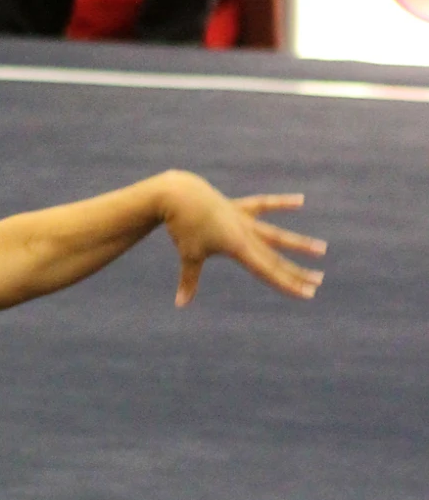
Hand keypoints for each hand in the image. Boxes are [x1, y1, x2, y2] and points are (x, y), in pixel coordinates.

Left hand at [160, 176, 324, 306]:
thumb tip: (180, 304)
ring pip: (277, 234)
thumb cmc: (182, 227)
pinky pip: (263, 205)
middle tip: (319, 281)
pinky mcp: (239, 207)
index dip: (289, 284)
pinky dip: (281, 203)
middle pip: (277, 258)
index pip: (268, 271)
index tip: (308, 293)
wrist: (179, 194)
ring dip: (299, 243)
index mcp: (238, 247)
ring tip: (321, 249)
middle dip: (298, 272)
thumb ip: (189, 280)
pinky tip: (301, 201)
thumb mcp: (189, 256)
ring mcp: (245, 219)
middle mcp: (247, 233)